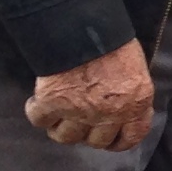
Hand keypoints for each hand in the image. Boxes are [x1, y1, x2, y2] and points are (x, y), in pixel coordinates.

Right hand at [25, 42, 154, 149]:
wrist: (84, 28)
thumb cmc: (113, 41)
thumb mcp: (134, 68)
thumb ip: (129, 91)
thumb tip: (122, 101)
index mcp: (135, 104)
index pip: (130, 137)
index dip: (118, 141)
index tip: (110, 140)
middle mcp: (109, 114)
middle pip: (96, 142)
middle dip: (88, 134)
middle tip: (80, 123)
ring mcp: (79, 112)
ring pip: (66, 137)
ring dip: (60, 129)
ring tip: (57, 118)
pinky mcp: (51, 104)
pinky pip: (40, 120)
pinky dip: (36, 113)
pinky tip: (37, 103)